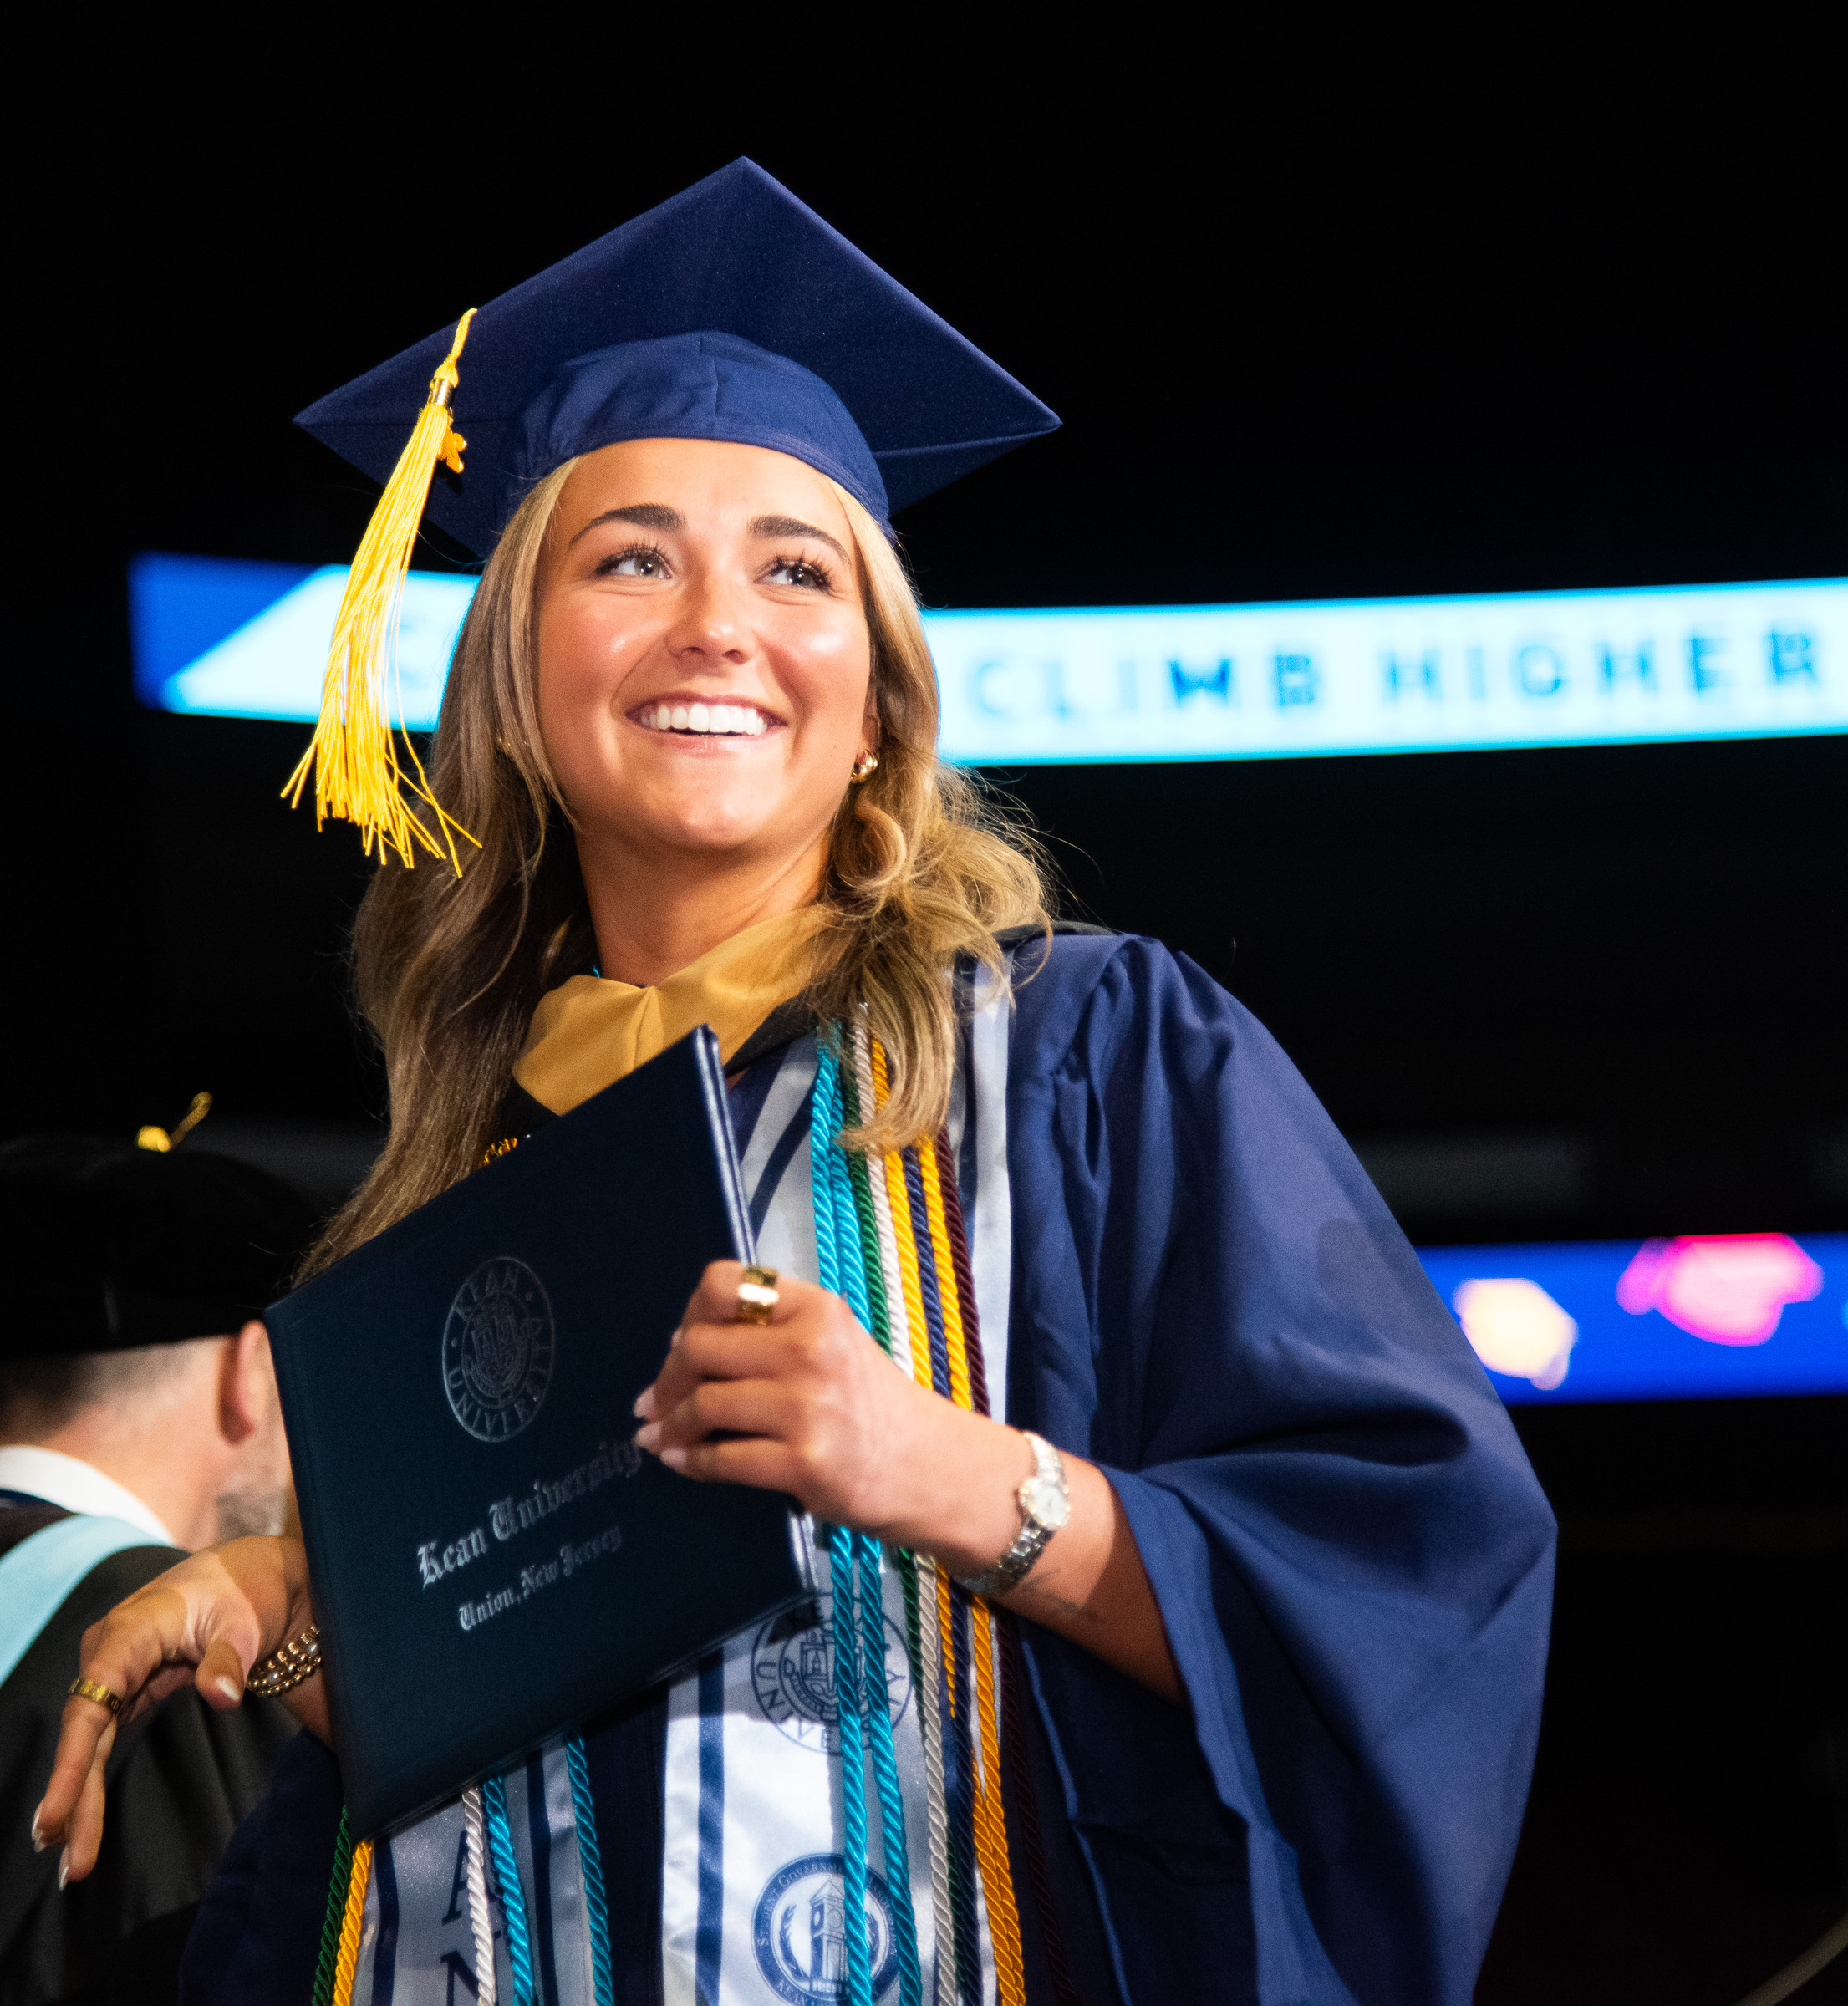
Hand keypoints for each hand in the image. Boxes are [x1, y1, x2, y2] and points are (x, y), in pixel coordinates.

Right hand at [32, 1535, 321, 1884]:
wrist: (254, 1575)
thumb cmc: (246, 1593)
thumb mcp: (244, 1621)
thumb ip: (228, 1659)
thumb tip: (221, 1696)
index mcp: (130, 1630)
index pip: (91, 1704)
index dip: (71, 1763)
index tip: (56, 1814)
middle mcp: (110, 1652)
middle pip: (84, 1733)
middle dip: (72, 1798)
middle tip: (70, 1861)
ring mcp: (115, 1671)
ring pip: (89, 1742)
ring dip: (78, 1799)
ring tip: (75, 1862)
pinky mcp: (127, 1687)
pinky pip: (102, 1738)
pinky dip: (91, 1779)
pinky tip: (80, 1822)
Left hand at [633, 1261, 1027, 1565]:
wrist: (931, 1467)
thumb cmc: (874, 1405)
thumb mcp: (833, 1343)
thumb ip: (771, 1332)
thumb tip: (682, 1342)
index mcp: (816, 1309)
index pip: (723, 1284)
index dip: (689, 1314)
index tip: (681, 1345)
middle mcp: (811, 1349)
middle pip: (700, 1345)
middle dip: (667, 1378)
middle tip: (655, 1402)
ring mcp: (808, 1408)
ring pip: (704, 1403)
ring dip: (670, 1425)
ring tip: (658, 1436)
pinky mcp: (805, 1464)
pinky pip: (722, 1458)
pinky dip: (690, 1461)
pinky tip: (681, 1462)